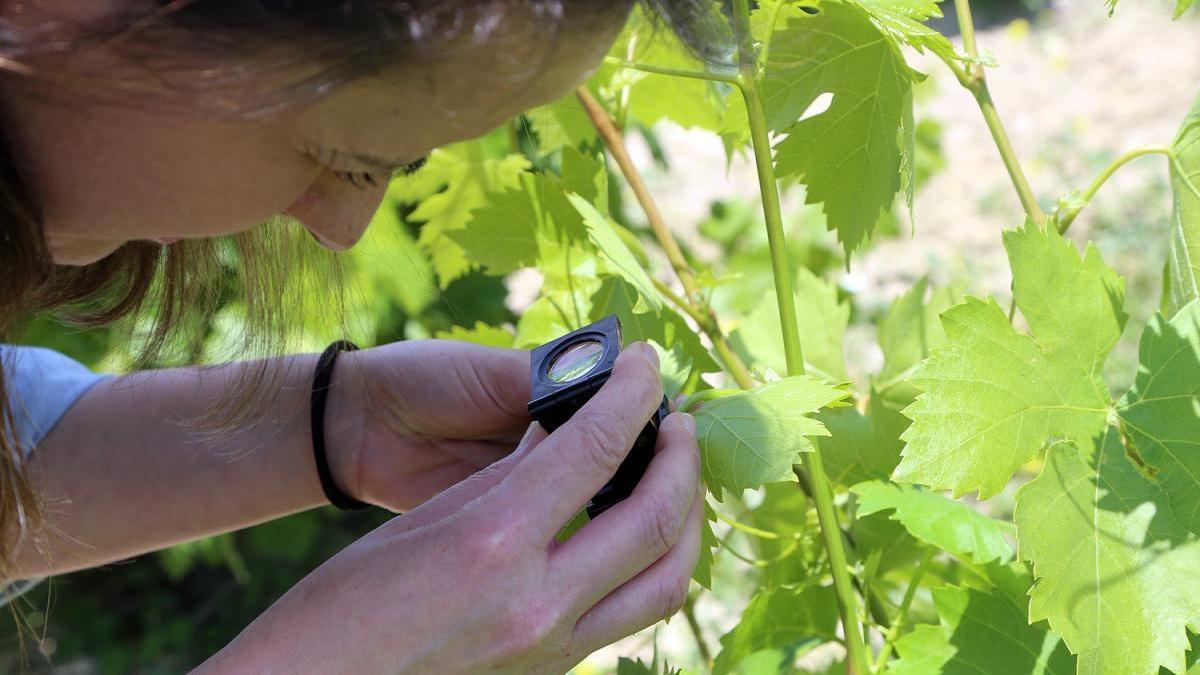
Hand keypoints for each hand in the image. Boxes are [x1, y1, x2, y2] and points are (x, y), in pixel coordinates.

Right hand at [198, 344, 703, 674]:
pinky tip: (637, 538)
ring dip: (687, 521)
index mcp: (492, 542)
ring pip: (666, 584)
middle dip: (683, 457)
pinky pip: (629, 617)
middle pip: (656, 518)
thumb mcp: (426, 519)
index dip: (633, 392)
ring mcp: (550, 649)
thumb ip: (510, 477)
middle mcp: (536, 602)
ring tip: (677, 479)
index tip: (651, 364)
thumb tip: (566, 434)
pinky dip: (651, 568)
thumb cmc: (342, 601)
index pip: (596, 446)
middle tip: (680, 420)